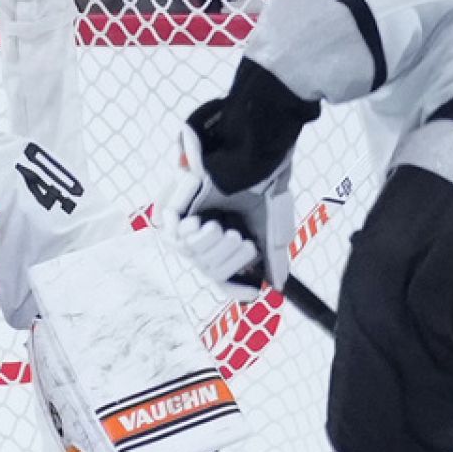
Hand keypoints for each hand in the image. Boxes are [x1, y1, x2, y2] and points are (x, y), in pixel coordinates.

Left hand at [157, 112, 292, 299]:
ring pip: (194, 257)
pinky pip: (175, 235)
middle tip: (241, 240)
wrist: (255, 158)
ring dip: (212, 247)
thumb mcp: (273, 225)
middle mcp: (209, 234)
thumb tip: (277, 285)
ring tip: (227, 228)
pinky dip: (192, 235)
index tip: (252, 293)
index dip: (236, 288)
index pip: (226, 275)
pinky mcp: (176, 207)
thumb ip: (274, 255)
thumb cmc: (264, 185)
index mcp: (230, 238)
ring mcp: (192, 221)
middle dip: (228, 260)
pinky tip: (207, 223)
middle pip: (210, 271)